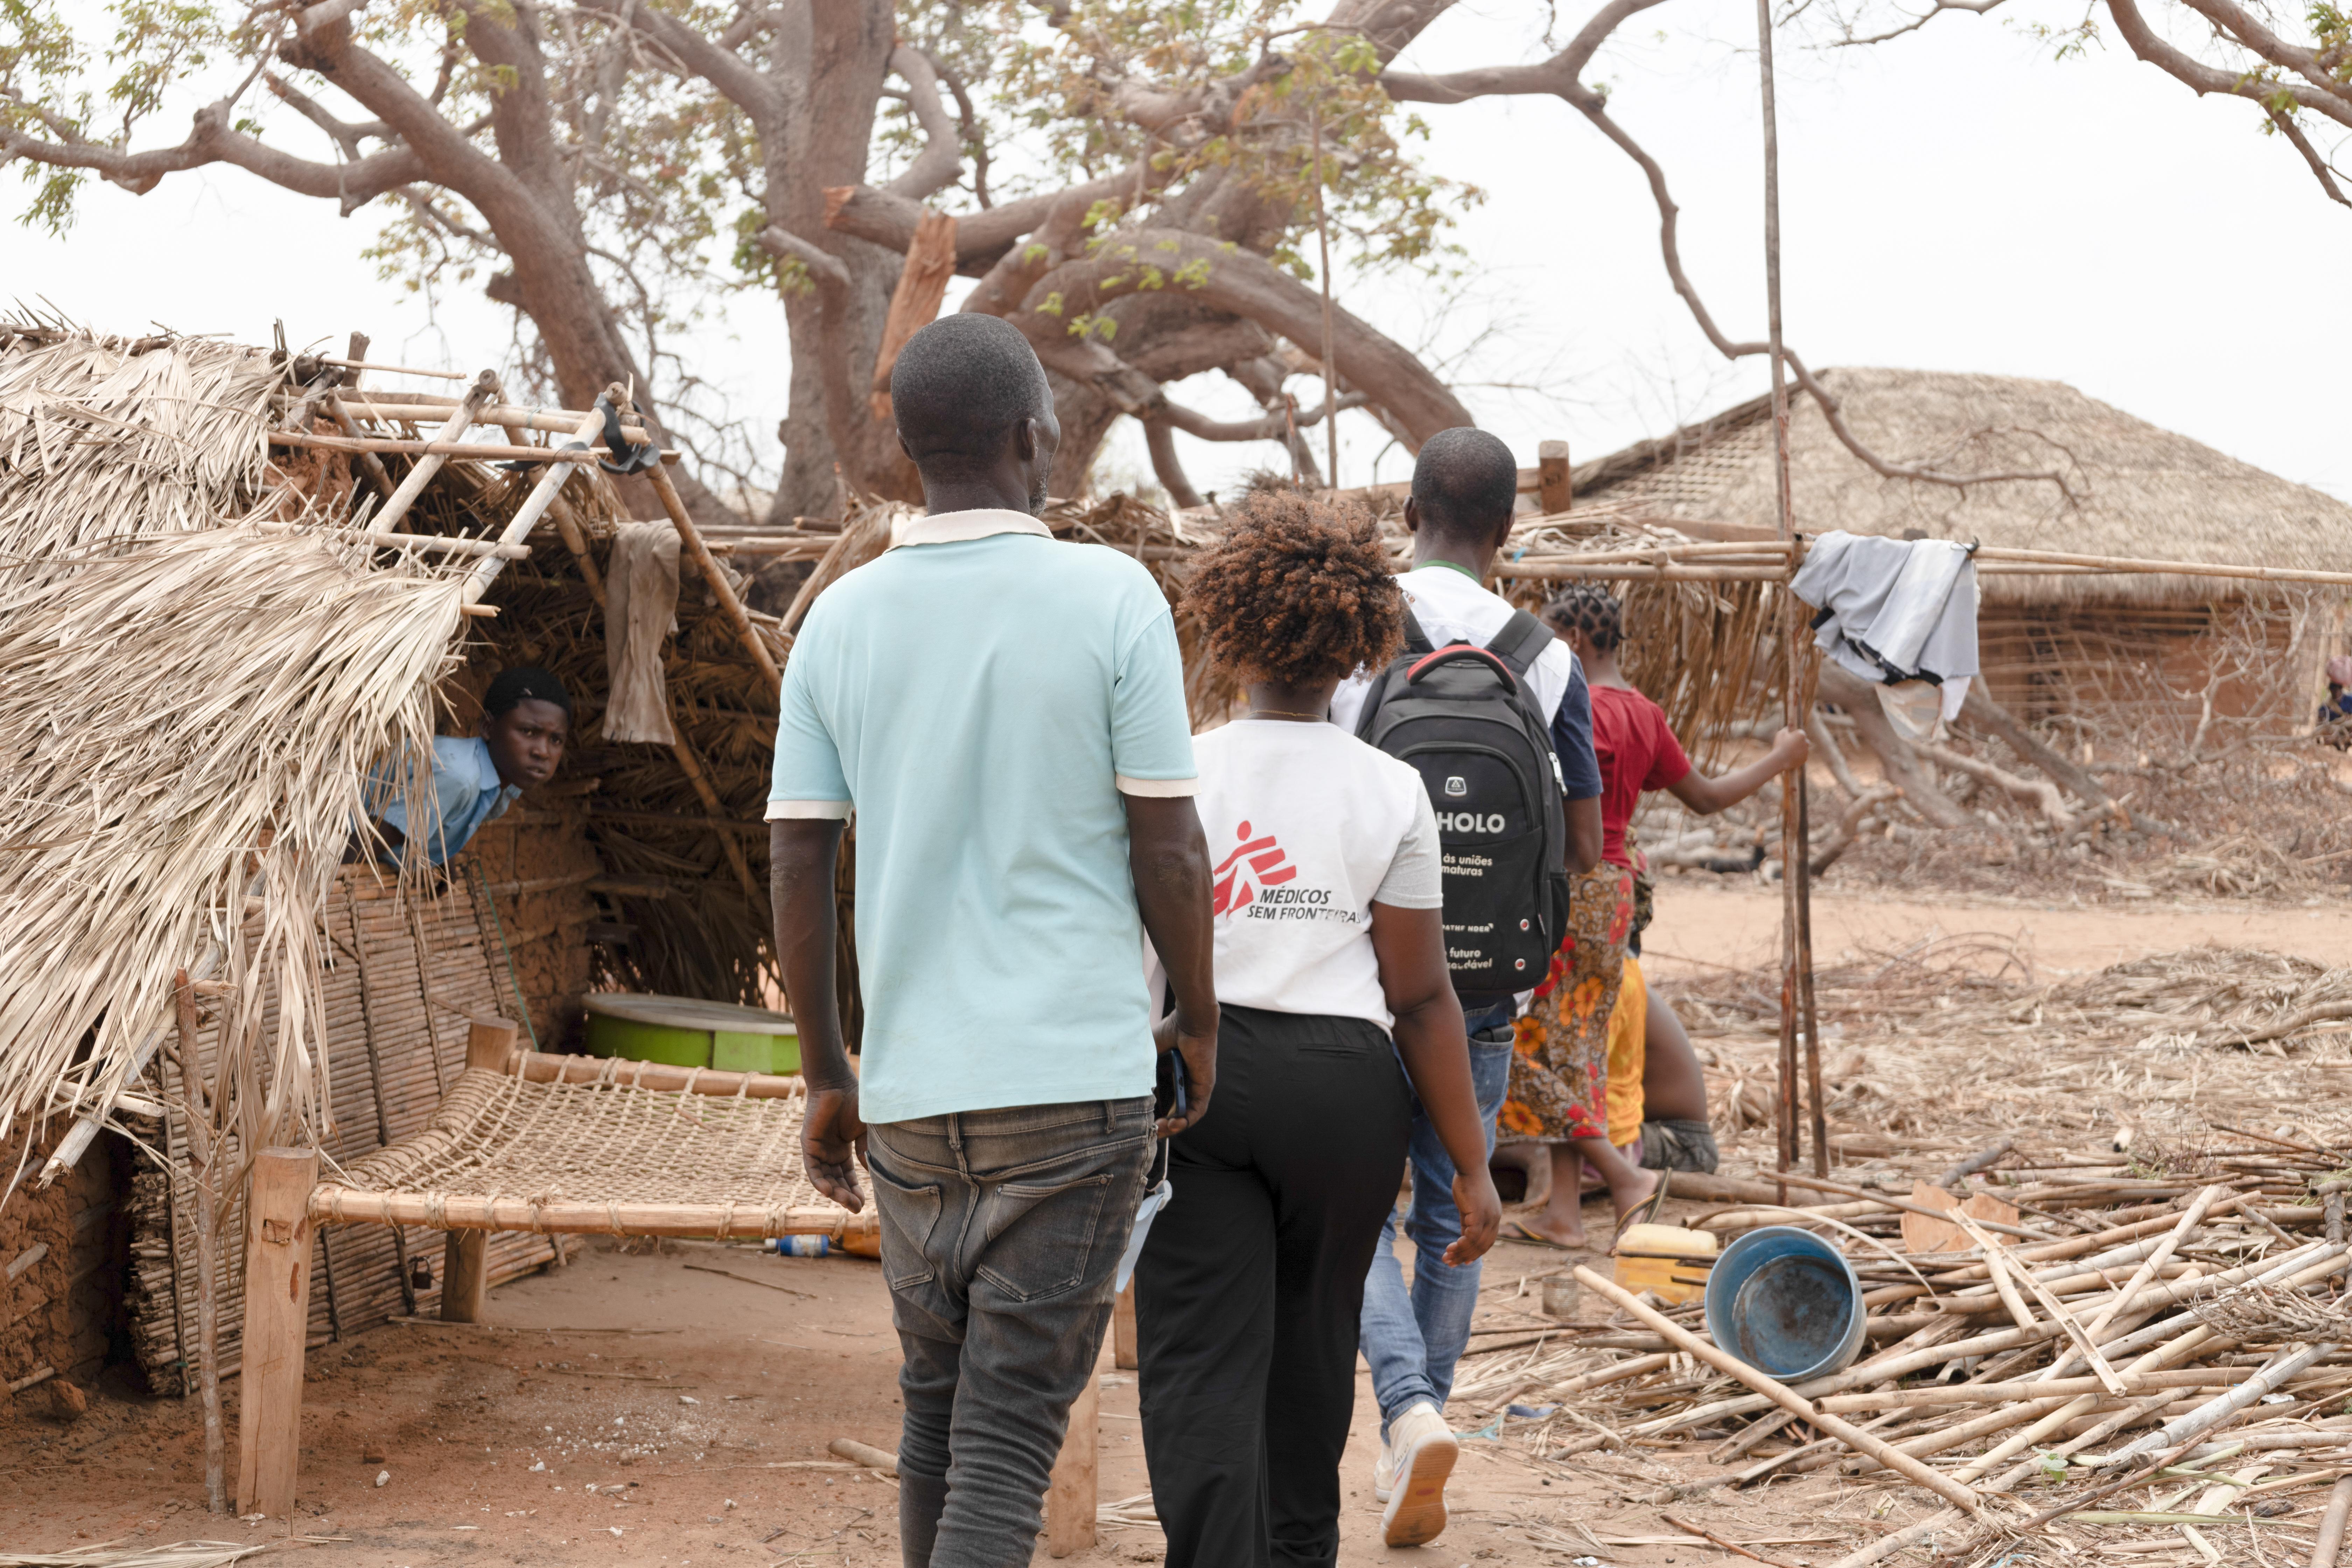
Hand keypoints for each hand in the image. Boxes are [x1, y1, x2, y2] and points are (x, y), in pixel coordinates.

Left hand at [803, 1083, 868, 1211]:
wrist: (839, 1083)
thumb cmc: (856, 1102)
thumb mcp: (866, 1131)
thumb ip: (866, 1151)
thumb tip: (871, 1173)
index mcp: (843, 1149)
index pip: (847, 1176)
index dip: (855, 1190)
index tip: (864, 1204)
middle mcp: (829, 1152)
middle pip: (836, 1181)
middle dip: (846, 1196)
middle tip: (856, 1208)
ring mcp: (818, 1149)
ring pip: (824, 1178)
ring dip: (835, 1192)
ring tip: (847, 1203)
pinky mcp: (808, 1145)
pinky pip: (812, 1168)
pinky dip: (819, 1181)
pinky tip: (828, 1191)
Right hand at [1152, 1007, 1217, 1138]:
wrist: (1189, 1020)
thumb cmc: (1169, 1033)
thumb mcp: (1148, 1058)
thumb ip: (1140, 1073)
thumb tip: (1125, 1092)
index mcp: (1168, 1077)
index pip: (1160, 1103)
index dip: (1150, 1115)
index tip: (1139, 1123)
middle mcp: (1183, 1084)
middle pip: (1172, 1113)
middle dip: (1160, 1125)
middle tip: (1148, 1130)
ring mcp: (1195, 1087)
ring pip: (1185, 1115)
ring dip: (1172, 1126)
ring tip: (1159, 1129)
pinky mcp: (1205, 1087)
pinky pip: (1197, 1110)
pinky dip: (1186, 1119)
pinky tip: (1174, 1123)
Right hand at [1444, 1167, 1502, 1266]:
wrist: (1470, 1167)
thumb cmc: (1468, 1182)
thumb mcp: (1469, 1205)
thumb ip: (1467, 1221)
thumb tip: (1463, 1235)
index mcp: (1494, 1216)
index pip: (1487, 1241)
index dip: (1476, 1252)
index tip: (1465, 1261)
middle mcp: (1494, 1219)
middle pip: (1482, 1246)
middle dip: (1466, 1257)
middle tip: (1450, 1263)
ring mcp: (1489, 1217)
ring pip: (1476, 1244)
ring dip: (1460, 1253)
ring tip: (1446, 1257)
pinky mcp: (1479, 1215)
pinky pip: (1471, 1237)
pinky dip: (1462, 1245)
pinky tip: (1451, 1247)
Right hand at [1772, 727, 1810, 769]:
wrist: (1780, 760)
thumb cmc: (1779, 745)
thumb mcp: (1780, 733)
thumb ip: (1786, 729)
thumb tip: (1788, 728)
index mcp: (1801, 734)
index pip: (1801, 732)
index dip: (1794, 735)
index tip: (1789, 737)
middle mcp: (1806, 742)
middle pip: (1804, 740)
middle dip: (1798, 741)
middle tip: (1790, 744)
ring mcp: (1806, 751)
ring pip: (1803, 748)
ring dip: (1798, 749)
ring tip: (1789, 752)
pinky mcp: (1805, 758)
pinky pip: (1801, 755)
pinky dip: (1797, 756)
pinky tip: (1790, 757)